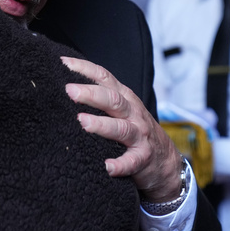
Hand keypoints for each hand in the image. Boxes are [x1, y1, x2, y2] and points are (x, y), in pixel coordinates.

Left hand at [63, 56, 182, 202]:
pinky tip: (108, 167)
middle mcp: (132, 113)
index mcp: (124, 97)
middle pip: (112, 99)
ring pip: (120, 128)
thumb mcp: (122, 108)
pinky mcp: (143, 158)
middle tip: (69, 91)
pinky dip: (120, 165)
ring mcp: (139, 135)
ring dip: (101, 125)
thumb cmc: (135, 129)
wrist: (166, 160)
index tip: (63, 64)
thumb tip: (66, 85)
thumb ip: (102, 96)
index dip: (85, 69)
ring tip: (83, 122)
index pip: (104, 77)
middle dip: (90, 94)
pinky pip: (132, 161)